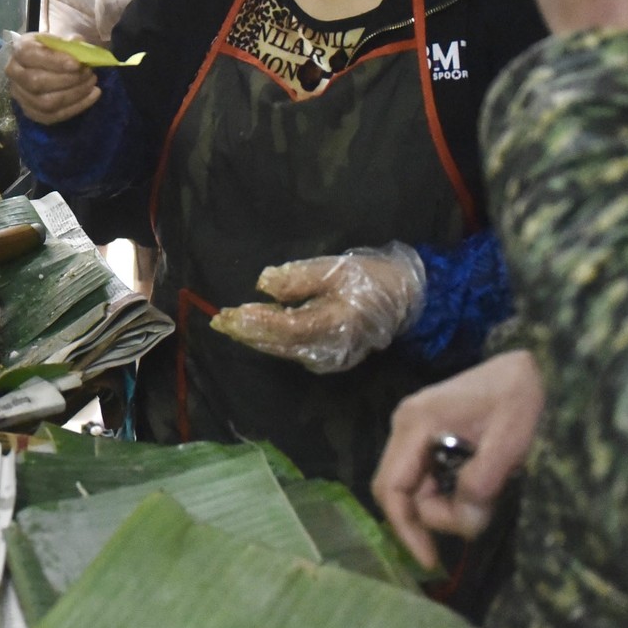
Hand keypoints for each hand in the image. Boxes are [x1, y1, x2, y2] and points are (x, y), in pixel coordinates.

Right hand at [7, 34, 98, 124]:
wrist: (40, 64)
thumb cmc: (51, 49)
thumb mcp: (59, 39)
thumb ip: (69, 42)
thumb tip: (79, 48)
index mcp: (19, 50)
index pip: (31, 55)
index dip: (55, 61)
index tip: (77, 64)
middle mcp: (14, 74)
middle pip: (37, 82)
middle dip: (68, 80)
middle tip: (89, 73)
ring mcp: (20, 96)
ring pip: (45, 103)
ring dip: (74, 95)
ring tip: (91, 84)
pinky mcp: (31, 112)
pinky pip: (53, 116)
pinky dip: (76, 107)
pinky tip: (92, 96)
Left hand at [209, 243, 424, 372]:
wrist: (408, 301)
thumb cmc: (372, 279)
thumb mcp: (337, 269)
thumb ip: (300, 277)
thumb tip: (263, 283)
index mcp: (335, 324)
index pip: (286, 327)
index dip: (257, 321)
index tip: (232, 313)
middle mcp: (330, 349)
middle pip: (280, 344)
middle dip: (248, 333)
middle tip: (220, 321)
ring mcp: (331, 358)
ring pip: (285, 350)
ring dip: (256, 338)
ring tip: (231, 325)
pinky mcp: (331, 358)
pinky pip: (295, 351)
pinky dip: (273, 341)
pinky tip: (258, 329)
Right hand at [373, 350, 544, 568]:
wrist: (533, 364)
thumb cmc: (521, 396)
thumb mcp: (510, 439)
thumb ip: (482, 480)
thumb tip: (465, 520)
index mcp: (416, 423)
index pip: (391, 487)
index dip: (405, 528)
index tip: (432, 560)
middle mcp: (406, 427)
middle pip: (401, 492)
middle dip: (436, 517)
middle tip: (480, 517)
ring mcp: (416, 430)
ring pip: (416, 488)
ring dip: (448, 505)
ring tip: (491, 495)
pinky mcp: (431, 435)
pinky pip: (430, 477)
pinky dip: (452, 492)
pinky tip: (481, 484)